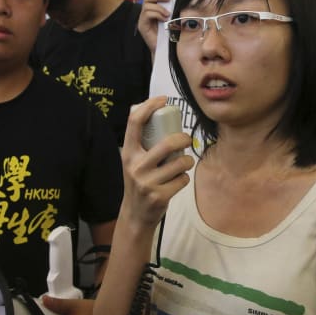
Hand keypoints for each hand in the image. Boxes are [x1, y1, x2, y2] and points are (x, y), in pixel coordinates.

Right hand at [121, 96, 193, 227]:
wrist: (135, 214)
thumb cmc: (139, 181)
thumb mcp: (132, 161)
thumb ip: (140, 142)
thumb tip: (148, 111)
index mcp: (128, 153)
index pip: (135, 122)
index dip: (149, 106)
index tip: (162, 100)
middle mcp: (135, 166)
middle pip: (167, 143)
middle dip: (183, 138)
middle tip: (187, 139)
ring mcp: (147, 183)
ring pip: (180, 163)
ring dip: (187, 161)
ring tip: (182, 163)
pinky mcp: (159, 196)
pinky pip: (182, 179)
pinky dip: (184, 178)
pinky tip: (177, 181)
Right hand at [138, 0, 171, 55]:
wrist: (164, 50)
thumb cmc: (169, 35)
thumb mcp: (171, 19)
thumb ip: (171, 10)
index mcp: (152, 10)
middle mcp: (145, 13)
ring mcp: (142, 20)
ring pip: (147, 6)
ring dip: (159, 7)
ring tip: (168, 14)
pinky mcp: (142, 26)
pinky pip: (147, 14)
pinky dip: (157, 14)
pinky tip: (164, 19)